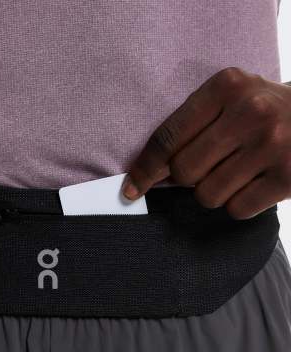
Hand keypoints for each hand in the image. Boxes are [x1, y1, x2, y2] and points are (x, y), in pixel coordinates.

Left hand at [122, 67, 290, 218]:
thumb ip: (189, 129)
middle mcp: (251, 112)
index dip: (144, 168)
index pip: (168, 136)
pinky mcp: (288, 178)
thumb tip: (147, 175)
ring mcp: (272, 146)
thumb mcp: (229, 101)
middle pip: (184, 171)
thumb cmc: (263, 111)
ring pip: (207, 195)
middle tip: (209, 166)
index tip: (131, 189)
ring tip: (236, 172)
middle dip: (188, 178)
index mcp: (227, 86)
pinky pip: (236, 210)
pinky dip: (238, 204)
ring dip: (214, 192)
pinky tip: (254, 184)